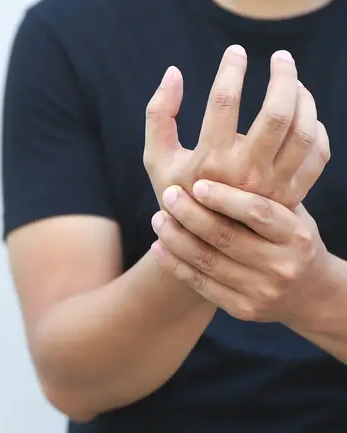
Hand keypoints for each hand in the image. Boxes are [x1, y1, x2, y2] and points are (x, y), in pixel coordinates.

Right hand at [144, 45, 329, 209]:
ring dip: (304, 98)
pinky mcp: (291, 195)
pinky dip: (316, 130)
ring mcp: (272, 186)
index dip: (231, 69)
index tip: (235, 54)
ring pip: (303, 131)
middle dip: (282, 76)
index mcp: (209, 161)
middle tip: (280, 58)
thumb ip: (158, 115)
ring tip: (294, 84)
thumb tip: (173, 73)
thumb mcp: (156, 158)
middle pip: (277, 113)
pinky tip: (305, 118)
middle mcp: (245, 173)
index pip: (224, 102)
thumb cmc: (178, 195)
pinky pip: (317, 155)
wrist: (203, 243)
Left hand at [150, 180, 331, 324]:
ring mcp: (262, 291)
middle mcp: (283, 266)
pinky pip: (200, 284)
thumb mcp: (290, 213)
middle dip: (190, 214)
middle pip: (226, 237)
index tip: (197, 183)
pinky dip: (175, 264)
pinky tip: (158, 246)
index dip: (224, 197)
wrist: (307, 292)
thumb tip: (225, 150)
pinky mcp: (243, 309)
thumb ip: (263, 192)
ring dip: (175, 238)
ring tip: (158, 218)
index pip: (257, 212)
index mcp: (296, 235)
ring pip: (207, 261)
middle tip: (169, 195)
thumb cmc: (288, 239)